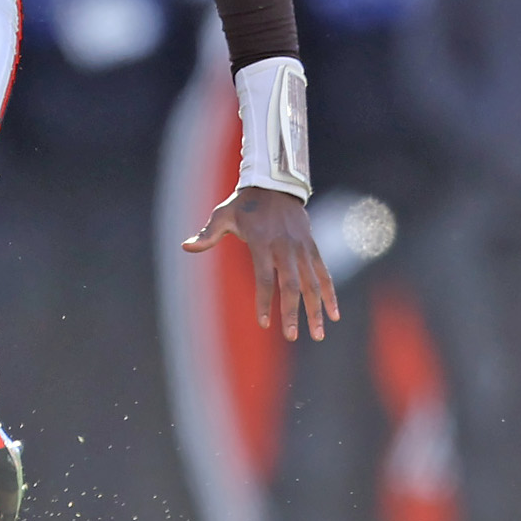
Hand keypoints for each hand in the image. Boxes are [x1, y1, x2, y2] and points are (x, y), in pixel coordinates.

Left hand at [183, 186, 339, 341]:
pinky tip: (334, 314)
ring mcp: (301, 248)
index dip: (265, 301)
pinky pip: (324, 273)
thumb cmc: (245, 203)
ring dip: (316, 309)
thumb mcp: (223, 215)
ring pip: (312, 283)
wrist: (276, 183)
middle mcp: (285, 248)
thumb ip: (207, 234)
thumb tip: (186, 246)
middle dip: (292, 313)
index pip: (264, 278)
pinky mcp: (312, 247)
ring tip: (318, 335)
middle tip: (291, 336)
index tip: (264, 323)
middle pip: (291, 285)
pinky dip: (330, 293)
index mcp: (262, 243)